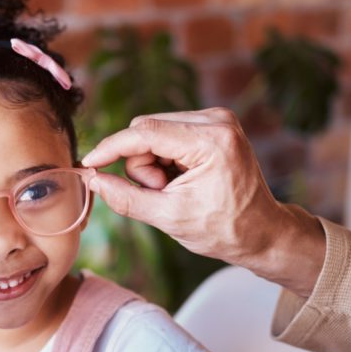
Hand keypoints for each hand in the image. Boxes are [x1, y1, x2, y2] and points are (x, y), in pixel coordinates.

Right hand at [82, 108, 324, 297]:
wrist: (261, 232)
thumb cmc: (222, 229)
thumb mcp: (169, 218)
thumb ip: (127, 199)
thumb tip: (93, 181)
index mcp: (212, 140)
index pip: (145, 131)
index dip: (111, 147)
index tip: (88, 163)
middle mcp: (217, 120)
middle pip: (147, 130)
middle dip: (142, 165)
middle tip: (161, 194)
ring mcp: (217, 119)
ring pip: (154, 132)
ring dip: (153, 164)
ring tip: (174, 190)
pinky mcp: (213, 124)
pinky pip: (168, 134)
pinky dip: (165, 159)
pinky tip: (181, 180)